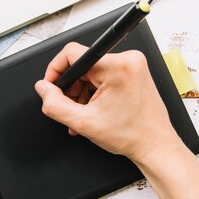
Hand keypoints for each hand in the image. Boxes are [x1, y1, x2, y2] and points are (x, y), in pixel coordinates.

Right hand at [34, 42, 185, 166]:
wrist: (155, 145)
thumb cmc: (131, 135)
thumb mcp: (84, 123)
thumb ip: (55, 104)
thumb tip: (43, 89)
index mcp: (116, 66)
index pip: (72, 53)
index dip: (56, 70)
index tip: (52, 86)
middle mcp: (127, 59)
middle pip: (82, 63)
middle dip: (71, 86)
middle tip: (72, 107)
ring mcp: (132, 64)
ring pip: (91, 71)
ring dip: (82, 91)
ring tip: (85, 112)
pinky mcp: (134, 71)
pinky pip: (104, 74)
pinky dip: (94, 90)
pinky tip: (94, 108)